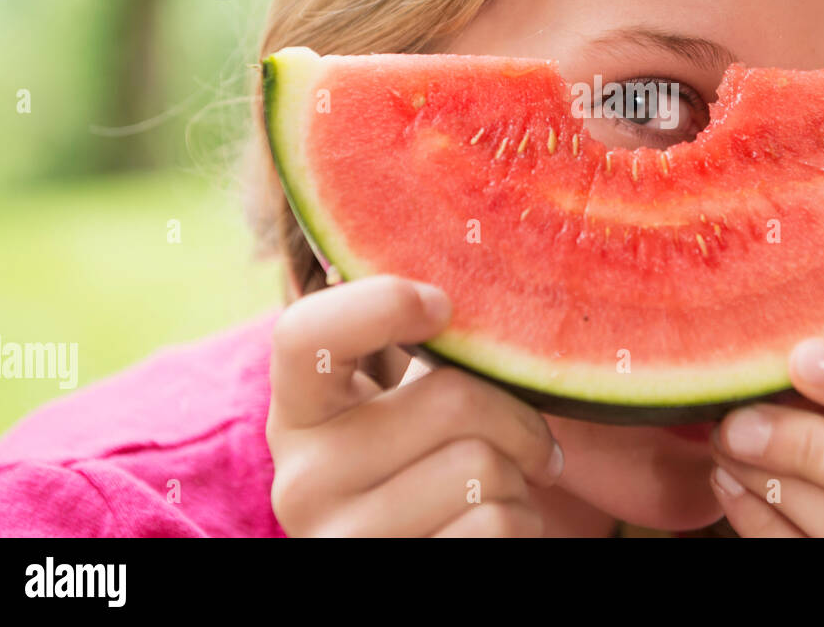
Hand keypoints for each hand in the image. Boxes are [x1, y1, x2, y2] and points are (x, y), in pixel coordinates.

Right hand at [266, 275, 563, 535]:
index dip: (382, 303)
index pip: (305, 335)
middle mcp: (301, 480)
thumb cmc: (431, 462)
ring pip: (483, 467)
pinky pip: (498, 525)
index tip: (443, 305)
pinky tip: (490, 525)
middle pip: (451, 400)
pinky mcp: (395, 577)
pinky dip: (524, 521)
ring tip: (497, 486)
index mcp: (299, 412)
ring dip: (520, 475)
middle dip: (516, 414)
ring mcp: (342, 541)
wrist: (423, 555)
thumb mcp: (405, 401)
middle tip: (523, 434)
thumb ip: (418, 342)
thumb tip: (472, 246)